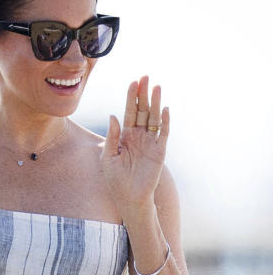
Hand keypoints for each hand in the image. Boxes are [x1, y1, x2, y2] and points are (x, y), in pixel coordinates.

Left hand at [101, 76, 169, 218]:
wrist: (129, 197)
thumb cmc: (116, 179)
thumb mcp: (108, 156)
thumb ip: (112, 137)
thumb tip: (113, 116)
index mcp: (125, 135)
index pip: (129, 112)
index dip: (131, 97)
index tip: (133, 82)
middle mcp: (139, 136)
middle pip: (143, 110)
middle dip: (144, 94)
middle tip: (146, 77)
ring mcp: (150, 142)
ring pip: (154, 118)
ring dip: (156, 103)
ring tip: (157, 87)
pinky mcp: (159, 151)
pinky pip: (163, 134)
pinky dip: (164, 122)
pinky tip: (165, 109)